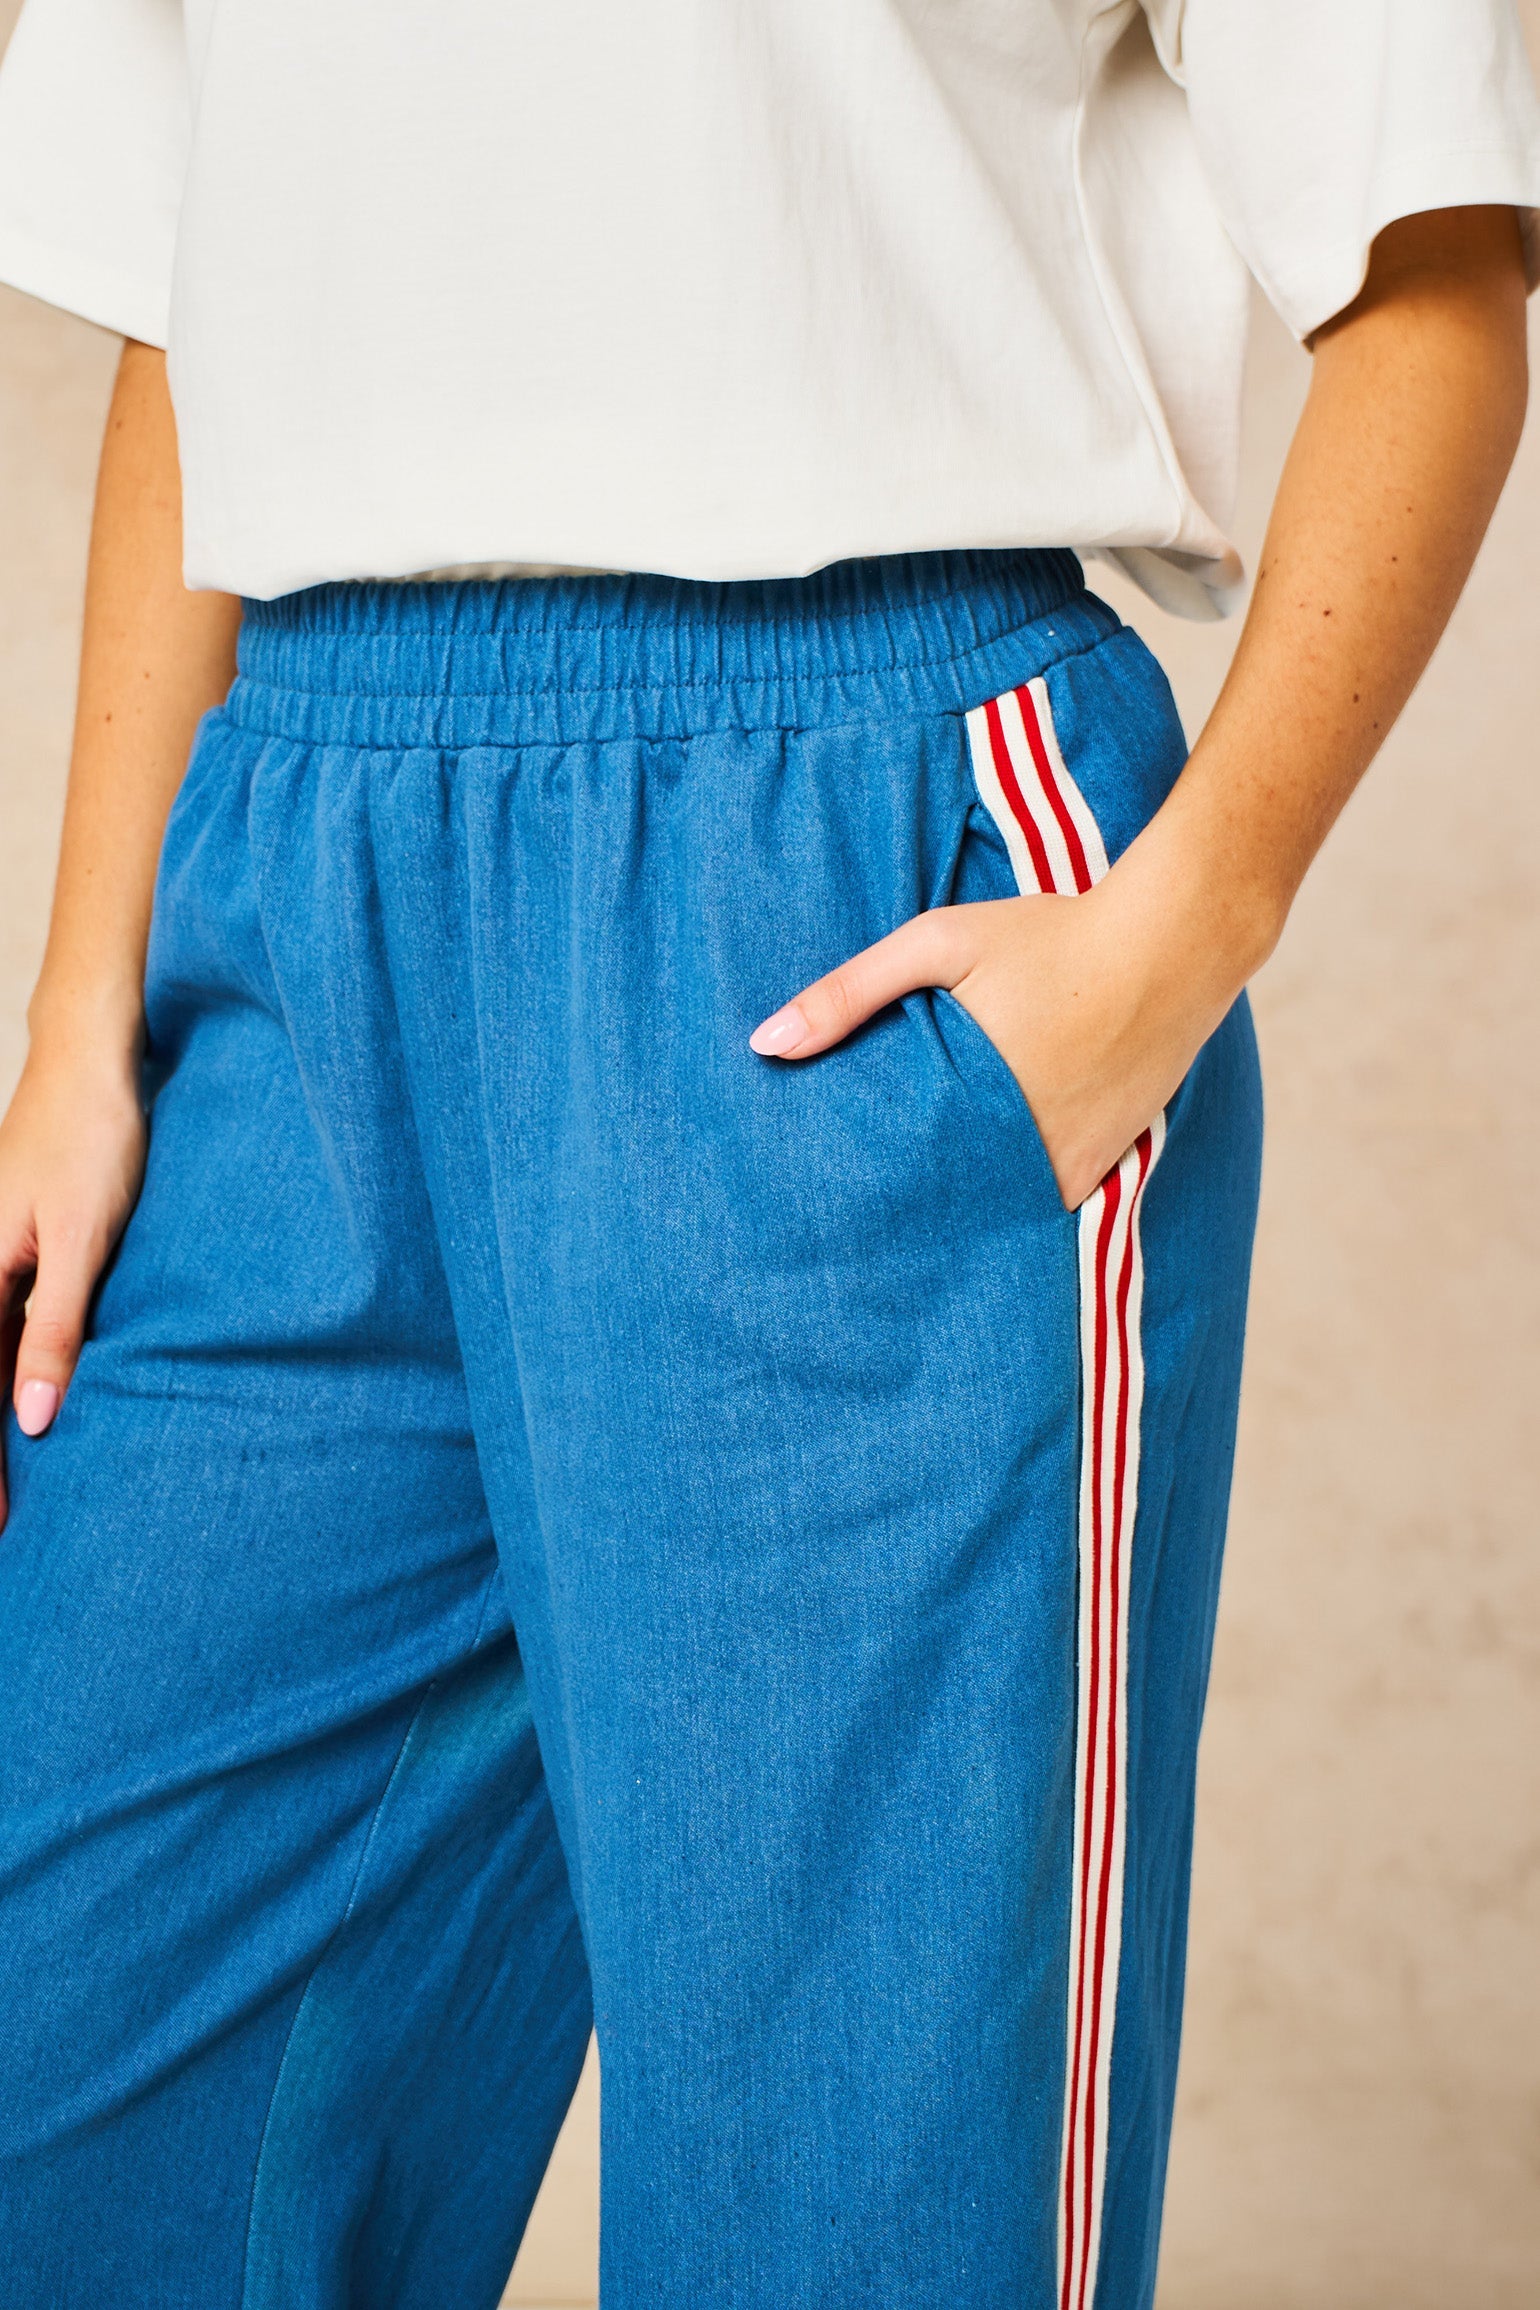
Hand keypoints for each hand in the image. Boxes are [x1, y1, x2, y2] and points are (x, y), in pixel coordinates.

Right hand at [0, 1037, 146, 1528]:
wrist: (90, 1067)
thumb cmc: (94, 1143)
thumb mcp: (83, 1245)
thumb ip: (55, 1332)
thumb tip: (33, 1420)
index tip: (0, 1525)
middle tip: (5, 1527)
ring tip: (14, 1486)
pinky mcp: (10, 1247)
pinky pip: (1, 1325)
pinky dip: (9, 1370)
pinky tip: (26, 1402)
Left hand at [749, 832, 1261, 1209]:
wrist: (1176, 941)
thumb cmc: (1052, 934)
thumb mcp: (939, 944)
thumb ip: (850, 992)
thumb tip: (764, 1044)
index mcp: (974, 1104)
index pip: (897, 1180)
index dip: (859, 1198)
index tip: (820, 1212)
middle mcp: (1027, 1147)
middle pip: (947, 1207)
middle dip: (904, 1216)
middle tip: (852, 1237)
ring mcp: (1075, 1160)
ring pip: (1000, 1211)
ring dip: (963, 1213)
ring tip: (911, 1229)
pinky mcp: (1111, 1158)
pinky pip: (1051, 1200)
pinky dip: (1018, 1199)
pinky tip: (985, 1195)